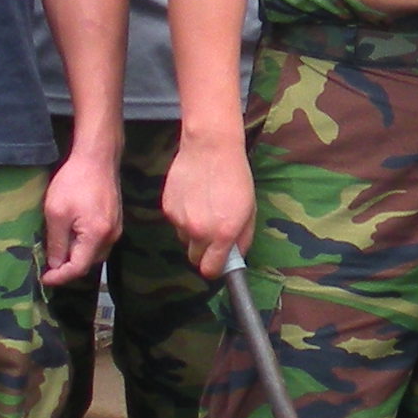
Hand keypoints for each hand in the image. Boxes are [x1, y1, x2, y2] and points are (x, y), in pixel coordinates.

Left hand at [41, 147, 120, 285]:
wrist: (98, 157)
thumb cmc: (74, 182)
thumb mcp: (56, 213)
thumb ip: (57, 242)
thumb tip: (55, 265)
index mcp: (97, 236)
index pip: (78, 268)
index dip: (59, 277)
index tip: (42, 278)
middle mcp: (111, 236)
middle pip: (88, 263)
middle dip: (67, 268)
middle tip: (46, 264)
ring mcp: (116, 228)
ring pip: (94, 254)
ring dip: (76, 256)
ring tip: (56, 250)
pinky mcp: (115, 221)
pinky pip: (99, 242)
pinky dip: (84, 245)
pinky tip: (70, 236)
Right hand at [163, 129, 255, 279]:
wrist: (211, 148)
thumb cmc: (235, 177)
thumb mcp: (249, 210)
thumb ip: (243, 239)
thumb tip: (235, 257)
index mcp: (223, 233)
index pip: (210, 270)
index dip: (215, 268)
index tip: (218, 262)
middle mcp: (199, 231)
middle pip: (194, 258)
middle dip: (204, 251)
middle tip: (213, 233)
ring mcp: (180, 220)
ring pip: (184, 239)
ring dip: (192, 232)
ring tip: (204, 208)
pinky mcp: (167, 208)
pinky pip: (175, 222)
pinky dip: (183, 216)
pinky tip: (193, 197)